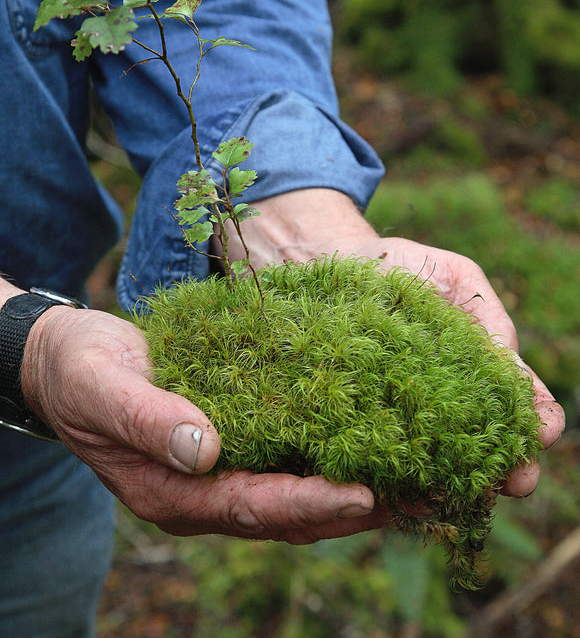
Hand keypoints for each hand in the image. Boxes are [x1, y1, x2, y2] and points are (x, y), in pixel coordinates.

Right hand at [20, 302, 383, 541]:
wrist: (67, 361)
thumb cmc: (80, 372)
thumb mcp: (102, 386)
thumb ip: (145, 418)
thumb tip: (203, 447)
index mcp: (171, 492)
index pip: (250, 506)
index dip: (307, 502)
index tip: (363, 494)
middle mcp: (203, 492)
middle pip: (287, 513)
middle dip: (351, 508)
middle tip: (415, 495)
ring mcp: (220, 471)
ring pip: (295, 491)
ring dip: (351, 489)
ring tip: (411, 478)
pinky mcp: (232, 443)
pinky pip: (287, 459)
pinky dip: (328, 455)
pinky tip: (368, 439)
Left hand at [225, 188, 565, 497]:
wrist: (329, 264)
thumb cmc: (397, 265)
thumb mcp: (452, 276)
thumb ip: (487, 317)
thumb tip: (515, 369)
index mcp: (477, 366)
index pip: (516, 402)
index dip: (535, 421)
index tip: (545, 434)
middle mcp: (446, 400)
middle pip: (485, 445)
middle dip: (507, 467)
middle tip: (517, 480)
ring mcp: (403, 416)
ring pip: (437, 461)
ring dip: (458, 481)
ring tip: (472, 493)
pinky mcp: (359, 423)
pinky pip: (382, 455)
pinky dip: (400, 475)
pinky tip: (409, 489)